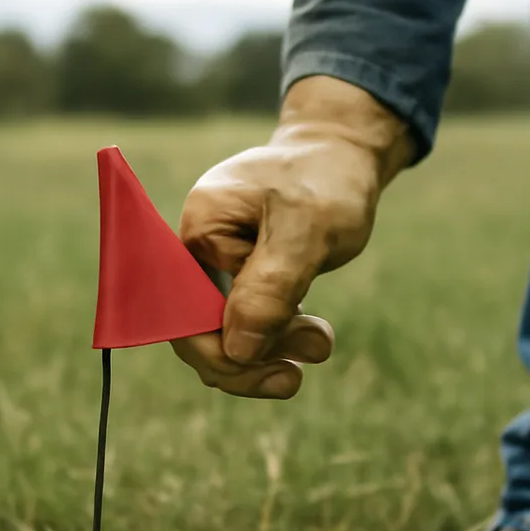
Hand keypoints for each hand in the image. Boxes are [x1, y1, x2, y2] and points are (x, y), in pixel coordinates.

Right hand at [171, 76, 412, 398]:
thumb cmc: (327, 181)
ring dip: (270, 353)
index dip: (216, 352)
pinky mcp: (243, 277)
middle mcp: (199, 249)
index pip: (183, 310)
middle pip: (197, 330)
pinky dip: (277, 340)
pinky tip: (312, 338)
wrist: (345, 154)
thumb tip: (237, 350)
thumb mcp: (307, 231)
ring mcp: (219, 264)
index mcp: (200, 228)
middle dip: (246, 361)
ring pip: (224, 334)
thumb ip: (271, 287)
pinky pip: (246, 324)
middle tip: (295, 376)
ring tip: (319, 345)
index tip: (268, 367)